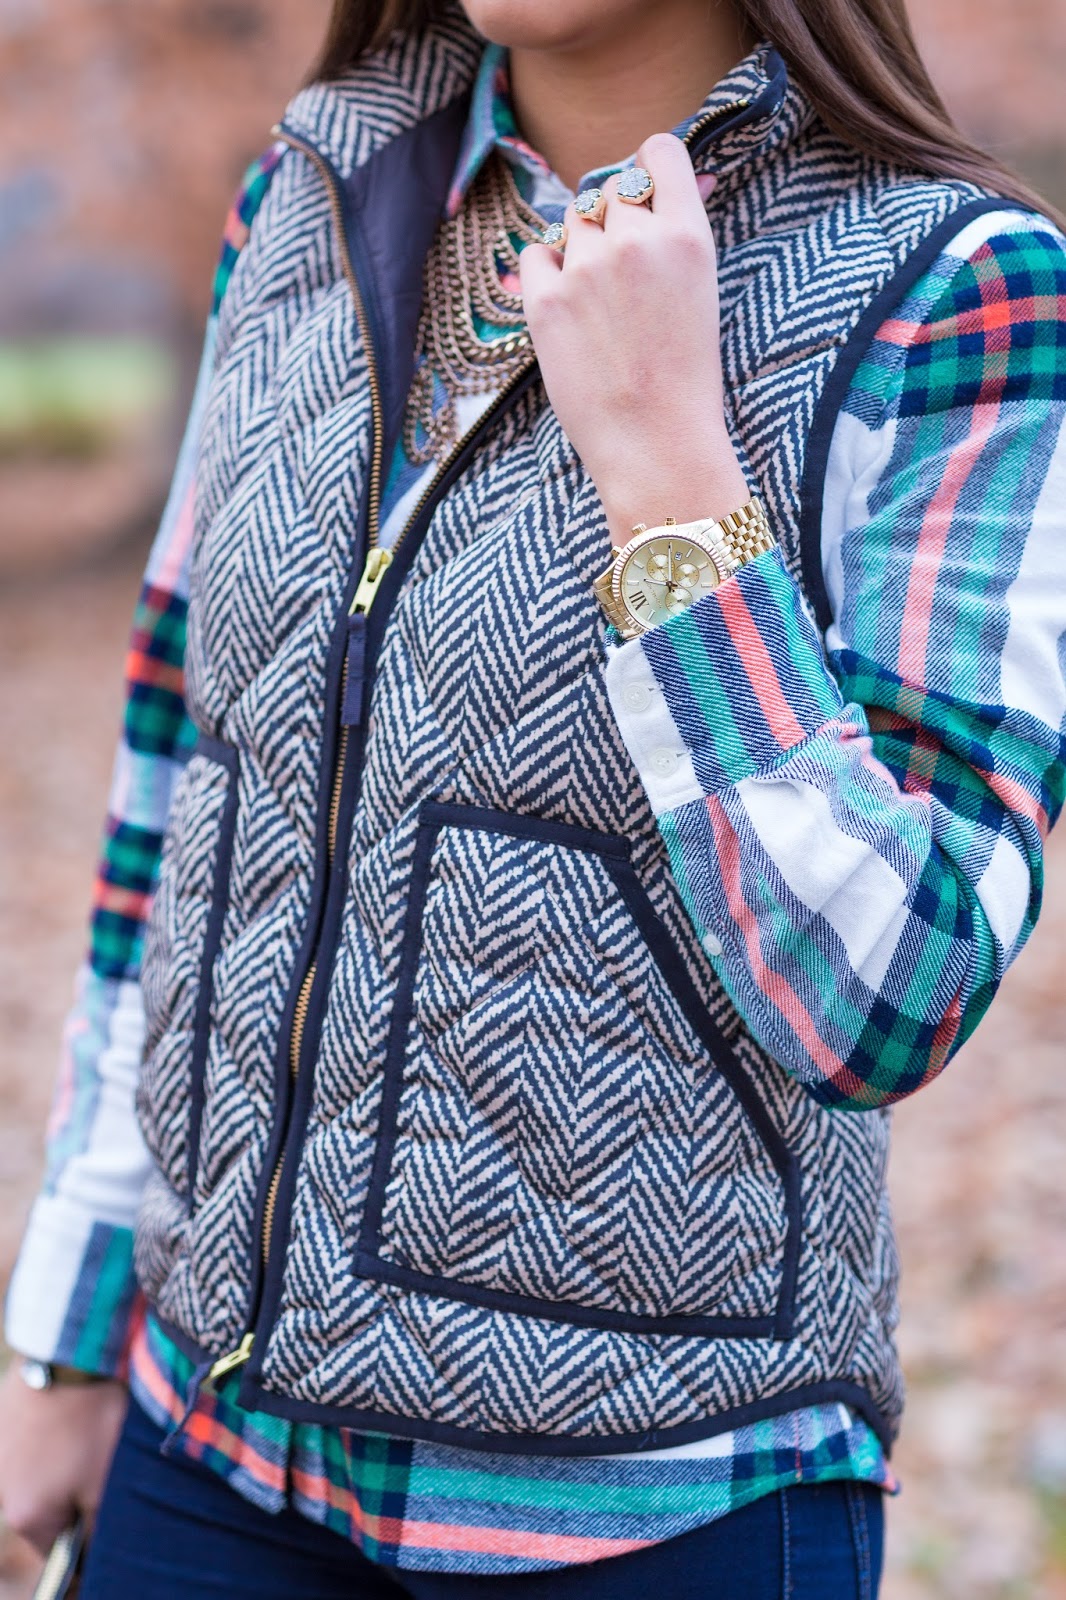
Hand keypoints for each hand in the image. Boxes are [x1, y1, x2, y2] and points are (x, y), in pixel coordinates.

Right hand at [0, 1362, 125, 1555]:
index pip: (57, 1552)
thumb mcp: (106, 1482)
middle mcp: (3, 1492)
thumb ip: (98, 1527)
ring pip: (38, 1475)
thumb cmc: (92, 1421)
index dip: (86, 1542)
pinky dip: (50, 1436)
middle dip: (74, 1497)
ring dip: (61, 1465)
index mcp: (27, 1516)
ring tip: (87, 1432)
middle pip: (46, 1512)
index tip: (103, 1515)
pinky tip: (71, 1414)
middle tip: (101, 1464)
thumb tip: (92, 1548)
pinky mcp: (2, 1420)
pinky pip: (29, 1443)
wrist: (68, 1353)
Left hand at [519, 132, 748, 545]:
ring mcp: (586, 266)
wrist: (656, 445)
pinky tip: (568, 311)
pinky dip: (545, 274)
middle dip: (613, 223)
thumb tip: (676, 177)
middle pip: (609, 190)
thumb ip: (681, 231)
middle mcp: (635, 239)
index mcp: (687, 234)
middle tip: (622, 281)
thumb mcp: (702, 292)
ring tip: (600, 308)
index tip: (644, 196)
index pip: (659, 152)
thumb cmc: (685, 379)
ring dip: (580, 249)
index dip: (646, 170)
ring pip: (572, 220)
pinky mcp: (544, 299)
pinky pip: (535, 254)